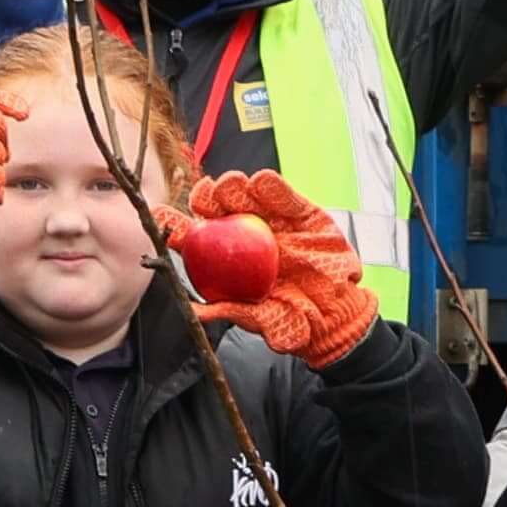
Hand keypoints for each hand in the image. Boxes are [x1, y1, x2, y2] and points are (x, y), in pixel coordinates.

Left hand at [186, 168, 372, 366]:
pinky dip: (273, 187)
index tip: (165, 218)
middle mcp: (244, 236)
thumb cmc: (300, 319)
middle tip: (206, 197)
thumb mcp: (269, 324)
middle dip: (206, 198)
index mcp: (228, 261)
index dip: (177, 226)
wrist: (341, 310)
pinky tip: (263, 182)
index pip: (195, 240)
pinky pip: (284, 196)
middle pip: (216, 209)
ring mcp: (272, 221)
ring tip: (231, 184)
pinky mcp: (300, 212)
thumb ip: (238, 314)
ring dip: (233, 187)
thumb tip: (198, 312)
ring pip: (245, 195)